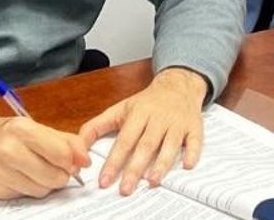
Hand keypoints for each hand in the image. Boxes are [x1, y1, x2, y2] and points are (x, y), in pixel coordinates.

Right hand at [0, 113, 89, 198]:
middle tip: (59, 168)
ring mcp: (0, 172)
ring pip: (42, 190)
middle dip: (62, 175)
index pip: (61, 153)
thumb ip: (66, 141)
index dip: (74, 161)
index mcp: (23, 130)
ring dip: (47, 184)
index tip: (76, 162)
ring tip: (39, 171)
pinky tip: (24, 177)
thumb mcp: (37, 129)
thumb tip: (84, 159)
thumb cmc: (9, 135)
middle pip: (54, 176)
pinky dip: (31, 188)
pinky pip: (26, 196)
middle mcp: (9, 150)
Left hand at [79, 67, 206, 194]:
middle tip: (125, 189)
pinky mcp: (194, 126)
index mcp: (139, 113)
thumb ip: (97, 126)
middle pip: (146, 145)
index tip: (105, 180)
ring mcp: (177, 122)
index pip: (124, 140)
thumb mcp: (120, 109)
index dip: (114, 161)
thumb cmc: (146, 101)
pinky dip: (192, 153)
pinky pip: (194, 141)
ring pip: (170, 144)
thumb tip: (79, 145)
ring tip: (151, 181)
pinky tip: (187, 166)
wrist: (177, 85)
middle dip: (134, 168)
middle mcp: (158, 117)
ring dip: (162, 163)